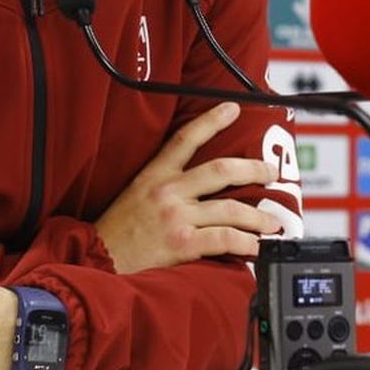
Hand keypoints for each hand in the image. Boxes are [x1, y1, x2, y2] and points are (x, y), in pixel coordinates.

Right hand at [95, 101, 281, 274]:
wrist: (96, 260)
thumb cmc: (117, 233)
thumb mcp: (135, 194)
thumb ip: (165, 186)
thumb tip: (200, 186)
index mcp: (155, 175)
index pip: (185, 138)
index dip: (211, 120)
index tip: (233, 108)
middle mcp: (168, 191)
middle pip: (221, 169)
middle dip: (254, 169)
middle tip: (272, 172)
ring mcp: (175, 217)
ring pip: (230, 208)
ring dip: (258, 216)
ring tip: (273, 222)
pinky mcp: (181, 244)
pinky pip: (223, 238)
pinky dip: (245, 243)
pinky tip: (255, 246)